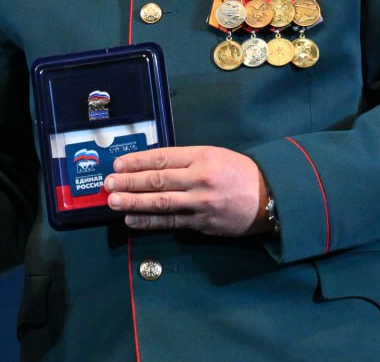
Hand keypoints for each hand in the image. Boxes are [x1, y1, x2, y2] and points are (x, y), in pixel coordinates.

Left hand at [104, 146, 270, 235]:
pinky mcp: (203, 223)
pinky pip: (171, 222)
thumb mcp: (213, 155)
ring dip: (134, 203)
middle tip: (109, 184)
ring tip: (114, 202)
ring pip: (161, 203)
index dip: (137, 162)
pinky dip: (150, 221)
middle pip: (158, 181)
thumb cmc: (237, 172)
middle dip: (129, 182)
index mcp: (201, 157)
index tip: (118, 164)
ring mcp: (201, 203)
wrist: (270, 197)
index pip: (162, 158)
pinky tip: (133, 220)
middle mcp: (199, 179)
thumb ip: (184, 160)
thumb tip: (149, 165)